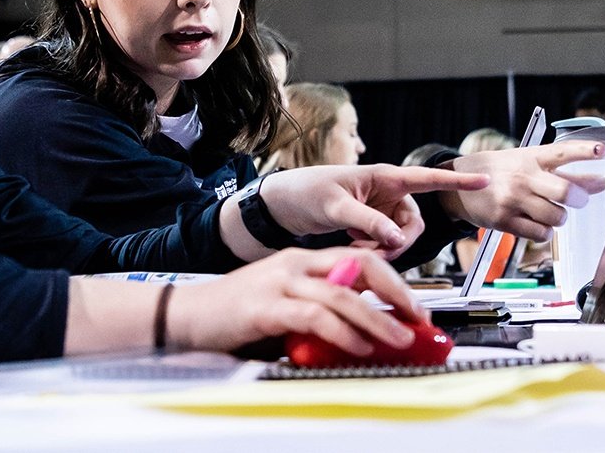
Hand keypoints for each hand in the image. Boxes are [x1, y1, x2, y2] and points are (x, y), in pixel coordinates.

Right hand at [166, 248, 425, 356]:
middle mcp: (295, 264)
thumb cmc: (235, 313)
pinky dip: (341, 331)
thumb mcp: (284, 305)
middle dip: (396, 292)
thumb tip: (362, 334)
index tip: (416, 308)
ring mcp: (279, 282)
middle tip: (418, 319)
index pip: (359, 259)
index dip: (394, 281)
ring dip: (376, 318)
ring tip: (399, 338)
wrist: (186, 313)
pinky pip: (313, 315)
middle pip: (358, 266)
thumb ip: (318, 311)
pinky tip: (357, 346)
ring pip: (341, 292)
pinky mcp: (265, 306)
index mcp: (302, 260)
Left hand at [258, 164, 490, 258]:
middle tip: (373, 254)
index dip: (456, 182)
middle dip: (400, 242)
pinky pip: (386, 245)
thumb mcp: (335, 205)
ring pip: (400, 238)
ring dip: (384, 251)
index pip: (427, 178)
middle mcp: (386, 193)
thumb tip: (397, 239)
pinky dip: (374, 252)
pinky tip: (352, 250)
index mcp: (383, 177)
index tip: (484, 180)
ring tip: (355, 251)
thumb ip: (368, 221)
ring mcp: (380, 211)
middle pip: (414, 223)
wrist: (283, 204)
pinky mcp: (370, 226)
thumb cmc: (306, 192)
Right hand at [440, 141, 604, 240]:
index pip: (562, 151)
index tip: (603, 150)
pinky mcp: (504, 220)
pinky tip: (534, 222)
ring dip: (558, 217)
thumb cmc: (499, 172)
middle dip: (580, 199)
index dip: (585, 150)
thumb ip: (564, 173)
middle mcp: (522, 176)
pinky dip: (544, 232)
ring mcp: (512, 199)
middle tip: (578, 200)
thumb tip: (600, 183)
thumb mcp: (527, 163)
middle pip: (565, 191)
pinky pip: (540, 234)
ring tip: (546, 211)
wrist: (458, 186)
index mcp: (530, 157)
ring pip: (557, 217)